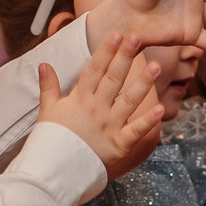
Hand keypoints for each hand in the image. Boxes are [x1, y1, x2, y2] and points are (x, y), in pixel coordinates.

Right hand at [40, 35, 165, 177]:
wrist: (52, 170)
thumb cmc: (50, 140)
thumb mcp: (47, 110)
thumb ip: (49, 87)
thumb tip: (44, 64)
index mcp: (80, 99)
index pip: (95, 69)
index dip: (106, 51)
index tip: (117, 34)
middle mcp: (97, 109)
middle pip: (113, 79)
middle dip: (125, 58)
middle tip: (137, 38)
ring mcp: (109, 126)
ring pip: (129, 101)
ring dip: (143, 84)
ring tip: (155, 67)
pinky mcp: (118, 145)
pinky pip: (136, 131)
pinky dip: (148, 121)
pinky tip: (161, 109)